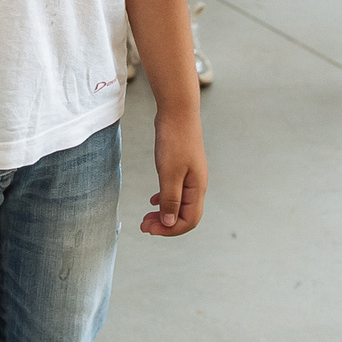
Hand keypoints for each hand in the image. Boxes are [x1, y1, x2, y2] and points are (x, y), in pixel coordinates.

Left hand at [141, 108, 205, 236]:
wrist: (178, 111)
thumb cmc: (175, 140)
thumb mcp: (169, 174)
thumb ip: (170, 200)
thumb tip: (169, 223)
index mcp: (197, 189)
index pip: (189, 221)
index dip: (170, 230)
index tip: (150, 229)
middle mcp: (197, 185)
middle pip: (185, 216)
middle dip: (165, 225)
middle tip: (144, 226)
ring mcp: (190, 176)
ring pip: (179, 204)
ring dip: (163, 213)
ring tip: (146, 217)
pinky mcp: (182, 167)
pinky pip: (175, 191)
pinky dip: (164, 199)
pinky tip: (153, 199)